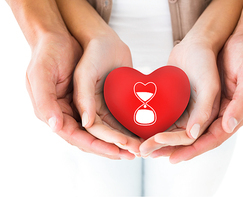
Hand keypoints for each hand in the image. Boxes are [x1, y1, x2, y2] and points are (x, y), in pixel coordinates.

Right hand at [26, 33, 133, 159]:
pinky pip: (110, 117)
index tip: (117, 152)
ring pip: (104, 130)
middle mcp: (71, 113)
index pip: (77, 137)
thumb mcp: (50, 73)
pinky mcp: (97, 100)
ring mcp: (85, 107)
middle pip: (93, 138)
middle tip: (133, 154)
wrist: (70, 35)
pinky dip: (122, 126)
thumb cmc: (51, 52)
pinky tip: (136, 131)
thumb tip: (66, 126)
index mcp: (56, 112)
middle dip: (113, 147)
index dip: (98, 146)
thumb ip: (57, 100)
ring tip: (138, 147)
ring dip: (120, 140)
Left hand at [153, 33, 242, 162]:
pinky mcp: (195, 96)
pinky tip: (151, 124)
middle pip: (194, 137)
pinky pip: (180, 112)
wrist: (238, 35)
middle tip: (150, 154)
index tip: (173, 158)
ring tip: (146, 145)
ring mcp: (206, 105)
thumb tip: (226, 128)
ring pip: (184, 127)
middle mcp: (218, 114)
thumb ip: (240, 104)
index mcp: (234, 114)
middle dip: (173, 147)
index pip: (211, 139)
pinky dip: (167, 120)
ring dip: (166, 137)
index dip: (193, 150)